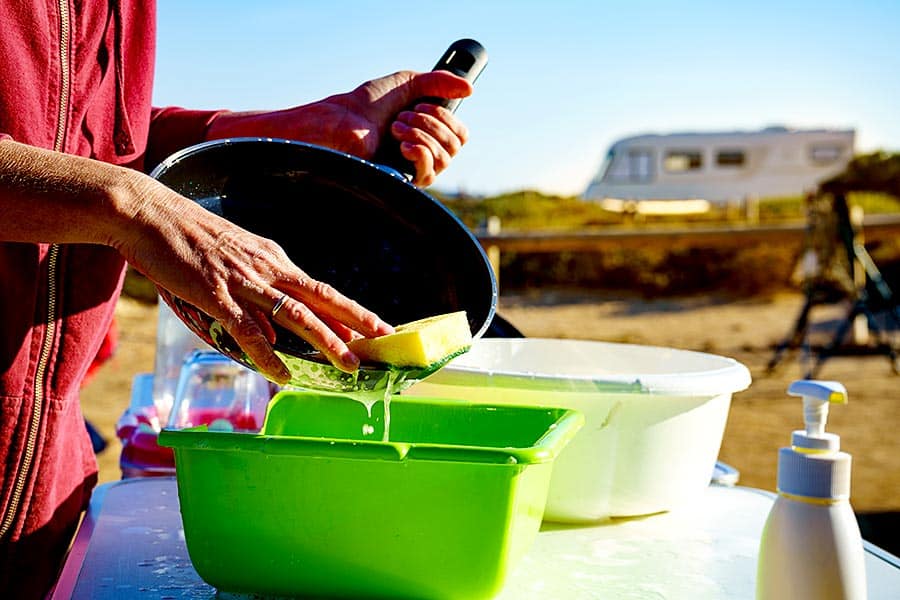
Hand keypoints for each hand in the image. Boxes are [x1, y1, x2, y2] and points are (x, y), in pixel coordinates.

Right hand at [119, 174, 393, 382]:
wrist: (147, 213)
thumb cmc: (185, 235)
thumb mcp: (233, 253)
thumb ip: (256, 282)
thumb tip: (272, 319)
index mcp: (271, 258)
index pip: (318, 288)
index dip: (348, 309)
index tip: (373, 326)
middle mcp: (266, 268)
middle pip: (320, 297)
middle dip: (354, 321)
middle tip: (382, 341)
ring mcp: (242, 281)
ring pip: (295, 314)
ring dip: (325, 340)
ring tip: (348, 364)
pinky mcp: (215, 294)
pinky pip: (248, 330)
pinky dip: (268, 354)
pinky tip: (283, 373)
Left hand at [206, 70, 472, 186]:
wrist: (339, 123)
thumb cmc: (365, 106)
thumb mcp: (406, 84)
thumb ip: (438, 82)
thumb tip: (469, 89)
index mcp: (425, 133)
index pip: (459, 134)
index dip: (446, 118)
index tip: (420, 106)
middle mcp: (423, 153)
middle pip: (457, 144)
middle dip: (434, 123)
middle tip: (403, 117)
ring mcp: (413, 170)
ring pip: (447, 157)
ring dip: (424, 134)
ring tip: (396, 127)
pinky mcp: (403, 183)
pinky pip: (431, 172)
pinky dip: (421, 152)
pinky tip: (403, 145)